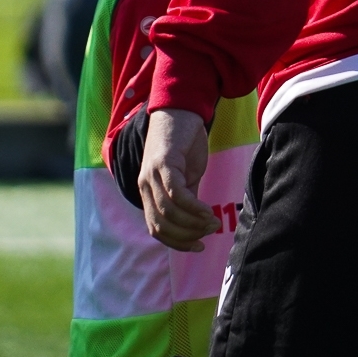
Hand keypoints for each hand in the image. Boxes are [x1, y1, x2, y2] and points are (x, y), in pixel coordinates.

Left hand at [138, 108, 214, 250]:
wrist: (181, 110)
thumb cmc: (185, 142)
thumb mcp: (187, 175)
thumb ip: (187, 197)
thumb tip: (197, 221)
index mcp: (148, 192)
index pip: (156, 229)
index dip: (177, 243)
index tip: (198, 246)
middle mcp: (145, 186)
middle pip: (162, 225)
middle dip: (187, 236)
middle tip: (209, 233)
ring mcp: (151, 176)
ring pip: (169, 212)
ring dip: (193, 223)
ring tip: (213, 222)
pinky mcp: (163, 164)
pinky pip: (177, 194)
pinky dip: (193, 207)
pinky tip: (208, 210)